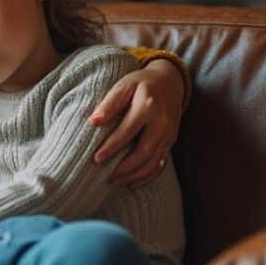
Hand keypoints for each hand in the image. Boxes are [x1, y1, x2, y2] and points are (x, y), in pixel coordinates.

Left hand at [88, 58, 182, 186]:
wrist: (169, 82)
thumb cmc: (141, 83)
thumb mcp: (125, 84)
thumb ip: (110, 102)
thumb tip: (93, 121)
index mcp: (148, 106)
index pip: (128, 131)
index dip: (112, 147)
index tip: (96, 158)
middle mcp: (162, 122)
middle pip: (143, 152)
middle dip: (124, 168)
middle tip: (105, 177)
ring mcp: (169, 134)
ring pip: (153, 162)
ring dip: (134, 175)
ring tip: (115, 182)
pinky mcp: (172, 141)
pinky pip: (161, 163)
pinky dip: (147, 176)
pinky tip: (132, 183)